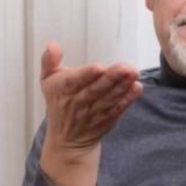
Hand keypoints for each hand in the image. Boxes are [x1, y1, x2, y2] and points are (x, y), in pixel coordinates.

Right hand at [39, 42, 142, 185]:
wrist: (67, 140)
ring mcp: (94, 113)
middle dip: (112, 78)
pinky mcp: (107, 119)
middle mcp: (78, 102)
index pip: (74, 82)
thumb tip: (52, 45)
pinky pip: (118, 109)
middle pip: (96, 90)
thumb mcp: (48, 80)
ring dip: (123, 86)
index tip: (99, 68)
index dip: (86, 75)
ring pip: (109, 99)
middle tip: (126, 67)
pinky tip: (136, 88)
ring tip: (134, 74)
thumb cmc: (59, 102)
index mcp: (62, 90)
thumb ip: (50, 61)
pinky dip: (128, 99)